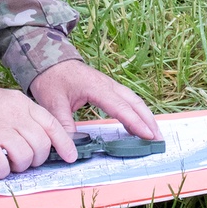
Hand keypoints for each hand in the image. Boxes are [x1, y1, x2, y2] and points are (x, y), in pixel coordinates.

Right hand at [0, 84, 79, 177]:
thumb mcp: (6, 101)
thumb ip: (23, 116)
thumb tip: (39, 141)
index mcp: (21, 103)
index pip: (51, 123)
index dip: (64, 142)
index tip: (70, 157)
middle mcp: (14, 115)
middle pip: (41, 145)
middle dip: (37, 158)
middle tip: (24, 160)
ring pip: (25, 157)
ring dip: (20, 166)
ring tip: (9, 162)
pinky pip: (2, 165)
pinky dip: (2, 171)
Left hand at [28, 60, 160, 141]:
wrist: (48, 58)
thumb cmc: (50, 78)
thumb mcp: (52, 103)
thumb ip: (64, 125)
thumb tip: (72, 149)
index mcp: (96, 87)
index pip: (120, 107)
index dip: (135, 122)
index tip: (148, 135)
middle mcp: (106, 84)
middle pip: (134, 102)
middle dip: (148, 120)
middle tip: (159, 140)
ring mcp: (108, 84)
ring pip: (133, 99)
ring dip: (145, 115)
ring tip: (154, 134)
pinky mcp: (106, 86)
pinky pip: (126, 98)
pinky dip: (136, 111)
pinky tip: (137, 124)